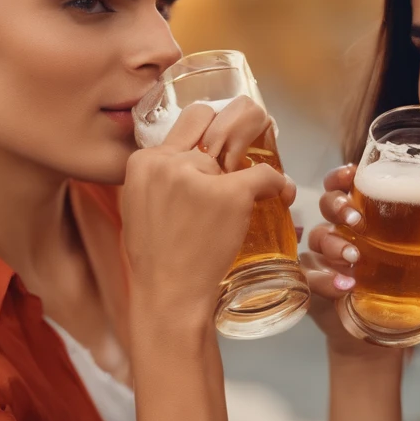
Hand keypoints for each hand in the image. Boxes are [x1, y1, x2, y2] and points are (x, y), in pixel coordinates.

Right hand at [122, 99, 294, 323]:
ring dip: (238, 182)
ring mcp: (201, 176)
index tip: (217, 158)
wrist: (168, 295)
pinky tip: (280, 193)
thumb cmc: (154, 260)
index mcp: (143, 161)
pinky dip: (276, 184)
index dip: (205, 140)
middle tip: (230, 180)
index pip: (186, 126)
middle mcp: (169, 161)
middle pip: (210, 141)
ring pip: (233, 162)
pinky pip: (264, 175)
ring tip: (236, 211)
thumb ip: (160, 178)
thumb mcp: (138, 206)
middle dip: (221, 160)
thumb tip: (190, 165)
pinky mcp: (231, 194)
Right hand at [304, 164, 419, 357]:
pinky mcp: (314, 283)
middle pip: (326, 204)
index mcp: (364, 215)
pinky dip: (326, 280)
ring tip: (354, 259)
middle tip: (356, 220)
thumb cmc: (401, 287)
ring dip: (334, 245)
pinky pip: (312, 276)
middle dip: (338, 206)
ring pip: (317, 237)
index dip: (342, 175)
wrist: (380, 328)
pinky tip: (344, 286)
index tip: (350, 172)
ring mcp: (323, 257)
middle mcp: (339, 230)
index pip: (345, 184)